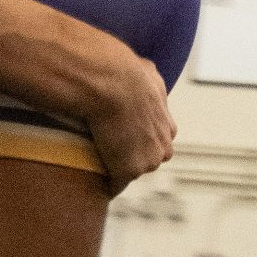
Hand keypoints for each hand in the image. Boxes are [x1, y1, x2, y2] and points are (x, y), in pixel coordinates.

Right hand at [85, 54, 175, 192]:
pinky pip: (113, 184)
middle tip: (102, 151)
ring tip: (91, 164)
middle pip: (144, 161)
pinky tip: (88, 180)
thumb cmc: (124, 74)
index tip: (116, 137)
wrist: (111, 84)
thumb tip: (146, 71)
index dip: (133, 140)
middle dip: (127, 158)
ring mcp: (147, 161)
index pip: (153, 143)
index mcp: (167, 127)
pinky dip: (103, 183)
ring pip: (129, 172)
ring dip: (114, 169)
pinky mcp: (128, 172)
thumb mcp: (147, 71)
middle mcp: (162, 147)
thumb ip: (150, 79)